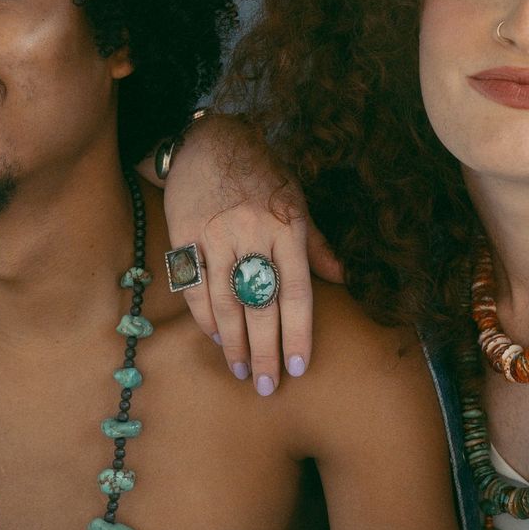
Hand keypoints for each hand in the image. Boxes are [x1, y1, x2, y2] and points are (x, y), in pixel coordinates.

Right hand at [161, 113, 342, 390]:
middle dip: (265, 351)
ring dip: (233, 343)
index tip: (299, 367)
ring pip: (225, 303)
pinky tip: (216, 337)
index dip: (298, 334)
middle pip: (260, 306)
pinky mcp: (186, 238)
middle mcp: (252, 236)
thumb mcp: (296, 201)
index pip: (295, 293)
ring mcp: (216, 238)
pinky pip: (195, 288)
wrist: (207, 144)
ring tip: (242, 370)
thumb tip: (342, 279)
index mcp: (287, 228)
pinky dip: (206, 318)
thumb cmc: (260, 174)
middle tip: (268, 385)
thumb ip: (316, 244)